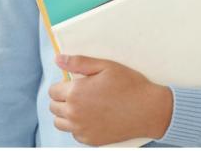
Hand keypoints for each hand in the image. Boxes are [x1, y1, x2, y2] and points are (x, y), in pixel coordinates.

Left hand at [48, 54, 173, 145]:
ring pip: (60, 123)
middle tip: (80, 93)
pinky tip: (92, 117)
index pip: (52, 91)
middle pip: (54, 108)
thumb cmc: (129, 85)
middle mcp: (74, 114)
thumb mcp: (105, 66)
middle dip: (62, 99)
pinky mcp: (90, 140)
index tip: (73, 84)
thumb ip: (78, 62)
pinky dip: (78, 127)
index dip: (61, 86)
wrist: (148, 110)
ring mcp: (82, 130)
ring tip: (83, 106)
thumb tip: (58, 59)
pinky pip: (74, 134)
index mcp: (75, 93)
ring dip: (66, 114)